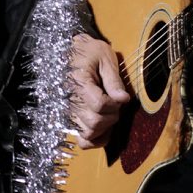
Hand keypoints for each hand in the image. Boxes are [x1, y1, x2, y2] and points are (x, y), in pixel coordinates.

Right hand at [70, 33, 129, 148]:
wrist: (71, 51)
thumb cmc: (90, 52)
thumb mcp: (105, 58)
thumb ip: (113, 80)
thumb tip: (124, 99)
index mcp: (80, 83)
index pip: (100, 105)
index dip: (115, 104)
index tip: (121, 96)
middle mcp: (70, 101)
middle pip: (95, 123)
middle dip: (112, 116)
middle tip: (117, 103)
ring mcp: (69, 112)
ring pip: (89, 134)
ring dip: (105, 127)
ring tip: (110, 111)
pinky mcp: (70, 119)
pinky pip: (82, 140)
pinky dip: (95, 139)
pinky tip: (105, 127)